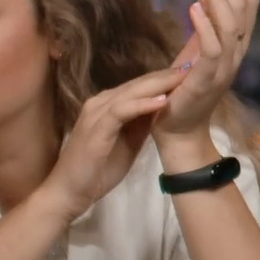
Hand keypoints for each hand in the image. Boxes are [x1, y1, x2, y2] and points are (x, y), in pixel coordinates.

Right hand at [38, 66, 188, 219]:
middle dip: (164, 76)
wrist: (69, 193)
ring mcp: (95, 114)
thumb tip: (162, 109)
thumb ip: (141, 125)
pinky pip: (121, 111)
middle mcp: (99, 103)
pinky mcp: (96, 129)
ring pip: (130, 92)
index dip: (163, 79)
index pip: (138, 86)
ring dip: (157, 85)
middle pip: (136, 84)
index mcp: (107, 106)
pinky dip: (143, 105)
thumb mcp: (127, 143)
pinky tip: (163, 101)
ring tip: (182, 78)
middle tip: (191, 67)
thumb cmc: (97, 171)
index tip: (188, 73)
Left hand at [156, 0, 258, 140]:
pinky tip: (192, 6)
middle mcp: (238, 52)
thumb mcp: (196, 49)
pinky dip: (204, 25)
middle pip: (242, 7)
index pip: (250, 3)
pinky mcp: (207, 79)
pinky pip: (212, 48)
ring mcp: (225, 66)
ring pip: (231, 23)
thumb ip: (206, 24)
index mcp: (237, 43)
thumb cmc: (182, 88)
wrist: (177, 129)